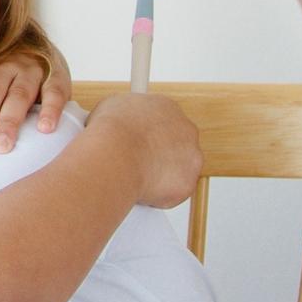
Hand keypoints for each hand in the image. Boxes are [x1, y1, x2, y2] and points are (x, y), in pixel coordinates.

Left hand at [0, 45, 71, 151]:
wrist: (43, 55)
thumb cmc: (7, 91)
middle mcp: (0, 71)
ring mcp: (28, 72)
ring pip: (17, 94)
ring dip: (9, 121)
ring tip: (3, 147)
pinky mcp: (55, 75)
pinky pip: (53, 90)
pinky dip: (49, 109)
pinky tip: (45, 128)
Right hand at [87, 94, 202, 207]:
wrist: (116, 152)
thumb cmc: (111, 130)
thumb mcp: (112, 107)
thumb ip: (126, 114)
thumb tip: (119, 120)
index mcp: (168, 109)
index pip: (163, 123)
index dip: (148, 136)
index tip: (137, 144)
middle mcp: (186, 130)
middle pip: (176, 146)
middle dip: (159, 155)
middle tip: (136, 163)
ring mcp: (190, 157)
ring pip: (177, 170)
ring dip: (160, 174)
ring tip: (135, 176)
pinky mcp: (187, 183)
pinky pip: (173, 192)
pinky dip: (159, 194)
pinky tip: (141, 189)